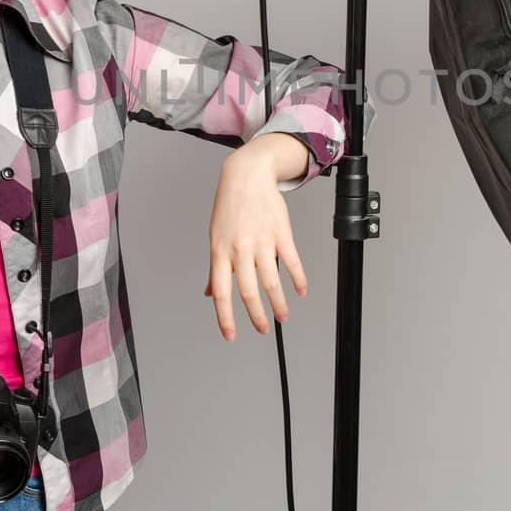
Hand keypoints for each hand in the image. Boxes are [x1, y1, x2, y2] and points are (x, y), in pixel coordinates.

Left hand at [205, 141, 308, 340]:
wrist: (247, 175)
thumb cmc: (229, 206)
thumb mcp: (215, 237)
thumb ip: (214, 268)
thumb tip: (209, 293)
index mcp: (220, 252)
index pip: (220, 292)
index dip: (224, 317)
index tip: (230, 335)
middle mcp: (240, 249)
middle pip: (248, 291)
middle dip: (257, 316)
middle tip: (263, 329)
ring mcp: (261, 241)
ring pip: (271, 281)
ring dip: (278, 304)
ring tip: (283, 317)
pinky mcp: (281, 233)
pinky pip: (292, 261)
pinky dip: (298, 279)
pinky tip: (301, 291)